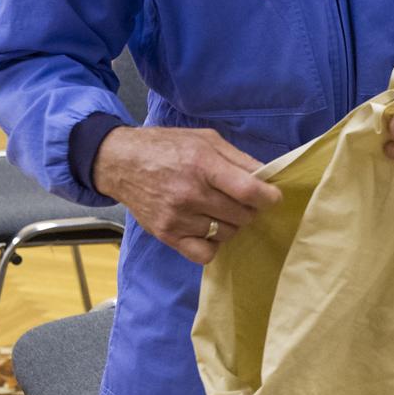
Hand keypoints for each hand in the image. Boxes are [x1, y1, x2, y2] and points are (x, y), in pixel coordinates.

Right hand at [92, 126, 282, 264]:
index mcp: (203, 165)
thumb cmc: (168, 146)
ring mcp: (177, 218)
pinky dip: (213, 245)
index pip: (249, 192)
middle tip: (242, 200)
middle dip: (250, 209)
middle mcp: (190, 194)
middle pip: (241, 215)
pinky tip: (209, 229)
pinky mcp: (166, 235)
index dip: (269, 198)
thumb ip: (239, 159)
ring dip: (232, 225)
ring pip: (227, 234)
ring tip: (221, 210)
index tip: (273, 197)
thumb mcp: (207, 140)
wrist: (120, 162)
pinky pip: (204, 254)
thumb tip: (268, 178)